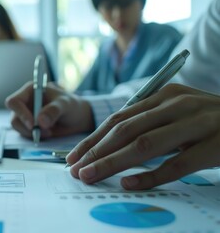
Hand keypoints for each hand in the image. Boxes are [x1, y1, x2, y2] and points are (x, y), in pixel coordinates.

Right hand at [5, 81, 93, 138]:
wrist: (77, 118)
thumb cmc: (71, 106)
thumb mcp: (65, 105)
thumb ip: (53, 111)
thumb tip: (40, 121)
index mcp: (30, 91)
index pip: (14, 101)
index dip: (20, 113)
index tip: (33, 124)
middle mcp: (25, 102)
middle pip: (14, 117)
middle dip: (26, 127)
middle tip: (42, 132)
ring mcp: (26, 115)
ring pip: (18, 127)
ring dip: (31, 133)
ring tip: (49, 132)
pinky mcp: (29, 127)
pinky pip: (25, 134)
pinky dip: (34, 137)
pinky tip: (48, 134)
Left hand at [66, 84, 219, 189]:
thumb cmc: (210, 120)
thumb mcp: (178, 112)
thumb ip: (149, 122)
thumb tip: (108, 144)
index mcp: (165, 95)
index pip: (119, 119)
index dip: (93, 139)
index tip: (74, 157)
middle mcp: (178, 105)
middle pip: (126, 131)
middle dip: (96, 152)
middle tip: (75, 170)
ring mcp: (198, 123)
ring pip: (145, 145)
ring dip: (112, 162)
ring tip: (91, 176)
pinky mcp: (215, 145)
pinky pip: (177, 164)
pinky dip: (151, 175)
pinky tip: (130, 184)